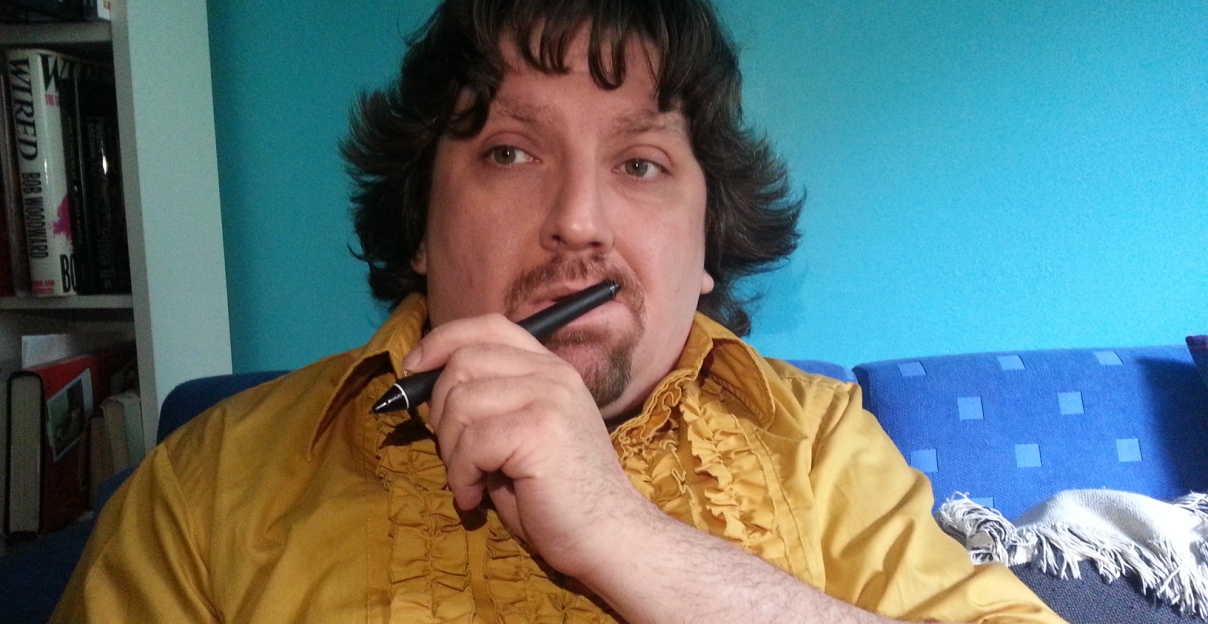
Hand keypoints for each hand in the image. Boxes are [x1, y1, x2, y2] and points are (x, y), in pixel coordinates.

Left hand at [403, 313, 651, 576]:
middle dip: (441, 413)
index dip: (443, 340)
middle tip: (457, 457)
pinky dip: (461, 475)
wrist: (606, 535)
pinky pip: (471, 442)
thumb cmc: (555, 496)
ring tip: (471, 480)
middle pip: (464, 362)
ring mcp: (549, 398)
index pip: (489, 326)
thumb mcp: (519, 434)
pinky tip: (475, 497)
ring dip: (450, 450)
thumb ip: (488, 402)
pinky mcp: (540, 430)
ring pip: (460, 402)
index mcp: (550, 370)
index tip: (414, 369)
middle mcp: (553, 374)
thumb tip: (424, 388)